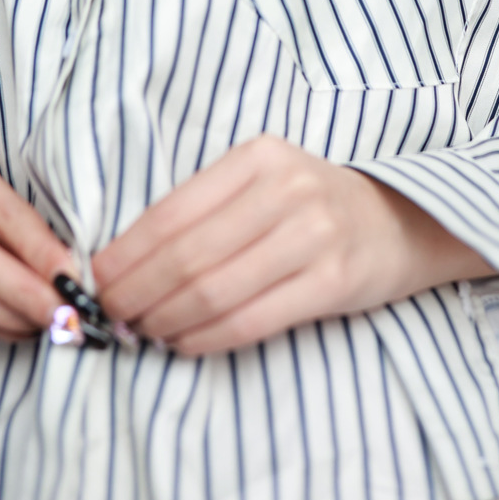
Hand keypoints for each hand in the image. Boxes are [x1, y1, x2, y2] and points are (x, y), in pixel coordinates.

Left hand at [92, 134, 493, 355]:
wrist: (402, 221)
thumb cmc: (312, 206)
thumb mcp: (262, 182)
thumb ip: (205, 209)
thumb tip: (124, 260)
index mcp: (258, 156)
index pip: (171, 212)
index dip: (126, 253)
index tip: (96, 280)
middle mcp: (286, 189)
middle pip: (186, 255)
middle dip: (136, 292)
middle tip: (111, 315)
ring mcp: (313, 235)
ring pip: (213, 290)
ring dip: (165, 319)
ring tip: (143, 331)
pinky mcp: (332, 282)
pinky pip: (250, 319)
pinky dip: (205, 337)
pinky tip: (183, 342)